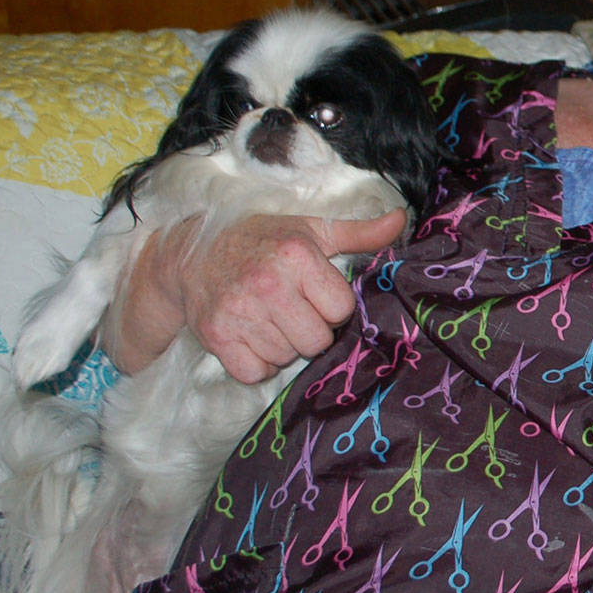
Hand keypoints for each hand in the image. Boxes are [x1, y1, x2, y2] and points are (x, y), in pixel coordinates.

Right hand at [109, 210, 405, 380]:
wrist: (192, 254)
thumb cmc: (261, 241)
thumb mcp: (311, 230)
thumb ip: (359, 233)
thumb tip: (400, 220)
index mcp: (295, 255)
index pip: (342, 309)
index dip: (333, 306)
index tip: (315, 293)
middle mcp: (266, 284)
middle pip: (317, 341)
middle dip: (311, 330)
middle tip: (293, 310)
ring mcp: (238, 313)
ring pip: (287, 358)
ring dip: (283, 345)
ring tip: (269, 318)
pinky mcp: (216, 337)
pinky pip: (255, 372)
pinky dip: (257, 362)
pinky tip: (251, 336)